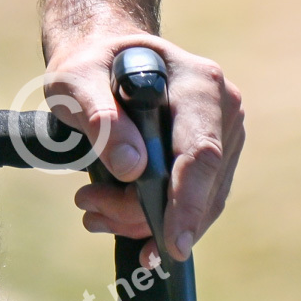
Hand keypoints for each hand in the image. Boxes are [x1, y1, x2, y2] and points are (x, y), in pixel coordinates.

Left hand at [43, 27, 243, 261]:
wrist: (102, 58)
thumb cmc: (89, 64)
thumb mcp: (76, 80)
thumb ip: (99, 116)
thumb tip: (133, 168)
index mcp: (198, 82)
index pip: (200, 151)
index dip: (188, 201)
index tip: (171, 241)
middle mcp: (222, 108)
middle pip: (198, 185)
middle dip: (145, 213)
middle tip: (91, 213)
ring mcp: (224, 135)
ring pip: (198, 203)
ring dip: (145, 220)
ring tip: (95, 213)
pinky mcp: (215, 159)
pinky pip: (194, 203)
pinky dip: (156, 219)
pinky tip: (120, 222)